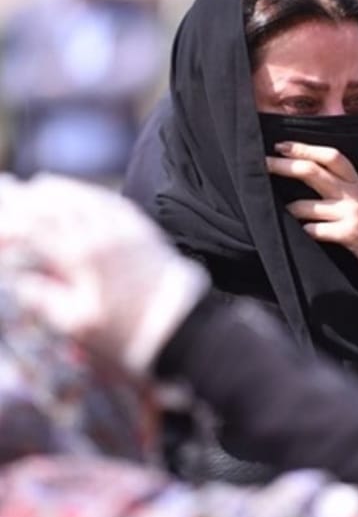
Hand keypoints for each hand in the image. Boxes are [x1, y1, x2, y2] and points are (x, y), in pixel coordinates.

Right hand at [0, 173, 208, 375]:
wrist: (181, 325)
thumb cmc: (127, 333)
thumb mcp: (78, 324)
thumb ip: (45, 300)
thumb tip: (19, 282)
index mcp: (81, 258)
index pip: (38, 227)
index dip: (15, 217)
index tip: (2, 215)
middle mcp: (103, 236)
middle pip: (62, 205)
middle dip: (35, 195)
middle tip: (17, 188)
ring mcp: (128, 231)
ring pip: (90, 198)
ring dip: (65, 188)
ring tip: (45, 182)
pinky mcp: (147, 234)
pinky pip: (118, 204)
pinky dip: (98, 195)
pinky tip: (92, 195)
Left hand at [266, 140, 357, 318]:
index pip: (331, 156)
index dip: (305, 148)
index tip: (281, 145)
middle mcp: (355, 195)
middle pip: (313, 171)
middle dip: (284, 165)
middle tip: (263, 162)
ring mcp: (352, 214)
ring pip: (306, 205)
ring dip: (289, 209)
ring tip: (278, 212)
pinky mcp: (350, 235)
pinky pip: (314, 230)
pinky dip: (304, 232)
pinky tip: (299, 235)